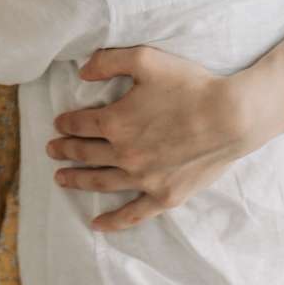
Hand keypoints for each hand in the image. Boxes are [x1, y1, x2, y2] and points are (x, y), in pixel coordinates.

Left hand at [48, 46, 260, 231]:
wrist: (231, 117)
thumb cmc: (190, 85)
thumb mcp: (146, 60)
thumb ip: (108, 61)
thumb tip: (81, 72)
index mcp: (115, 121)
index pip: (80, 124)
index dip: (66, 124)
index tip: (58, 125)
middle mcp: (123, 153)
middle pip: (85, 153)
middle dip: (65, 151)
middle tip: (52, 150)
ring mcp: (143, 178)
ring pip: (100, 181)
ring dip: (77, 180)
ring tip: (61, 179)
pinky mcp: (164, 195)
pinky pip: (132, 213)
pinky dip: (112, 220)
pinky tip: (96, 223)